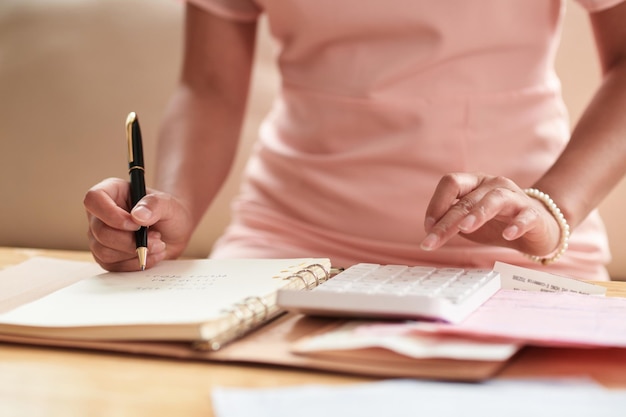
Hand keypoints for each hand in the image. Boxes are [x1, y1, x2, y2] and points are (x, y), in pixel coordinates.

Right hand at [84, 177, 193, 270]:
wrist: (173, 234)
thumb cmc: (169, 214)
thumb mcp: (169, 204)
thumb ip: (155, 205)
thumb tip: (137, 216)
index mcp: (111, 192)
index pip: (94, 199)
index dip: (111, 214)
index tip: (136, 224)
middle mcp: (100, 214)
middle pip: (100, 231)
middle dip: (130, 240)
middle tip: (156, 238)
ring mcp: (100, 236)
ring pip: (104, 251)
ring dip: (135, 252)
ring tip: (157, 245)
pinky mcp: (105, 256)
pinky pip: (111, 266)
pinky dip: (134, 264)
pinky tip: (151, 255)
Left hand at [420, 173, 561, 256]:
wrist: (537, 229)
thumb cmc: (497, 223)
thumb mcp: (468, 222)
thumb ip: (450, 221)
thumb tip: (430, 228)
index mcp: (475, 183)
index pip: (451, 182)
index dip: (436, 203)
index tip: (428, 227)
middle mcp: (494, 185)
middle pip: (466, 200)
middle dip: (446, 222)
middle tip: (431, 242)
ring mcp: (515, 198)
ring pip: (494, 200)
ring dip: (477, 214)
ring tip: (464, 228)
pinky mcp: (533, 214)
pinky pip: (525, 216)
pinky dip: (517, 224)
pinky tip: (509, 234)